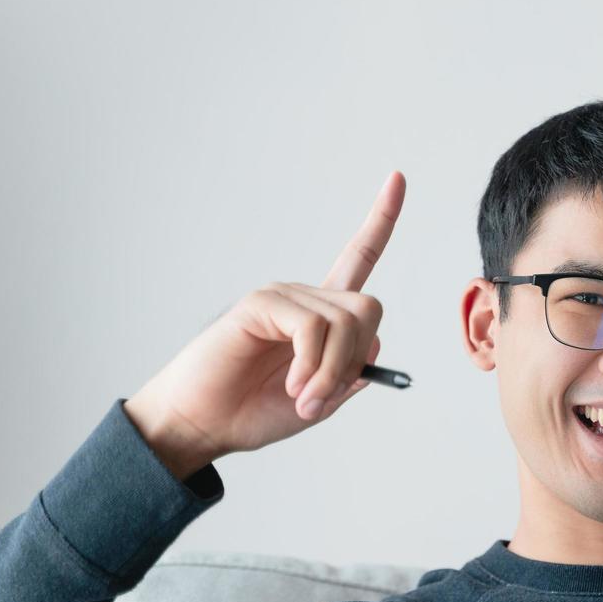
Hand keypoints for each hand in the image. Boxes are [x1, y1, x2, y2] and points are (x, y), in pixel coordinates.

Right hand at [125, 171, 405, 475]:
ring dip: (333, 371)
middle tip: (324, 396)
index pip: (359, 258)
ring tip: (305, 399)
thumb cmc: (254, 411)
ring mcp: (282, 296)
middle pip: (368, 306)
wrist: (204, 425)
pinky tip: (294, 387)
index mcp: (323, 316)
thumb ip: (350, 376)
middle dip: (356, 358)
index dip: (381, 220)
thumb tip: (374, 349)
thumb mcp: (320, 401)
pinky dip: (314, 364)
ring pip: (345, 322)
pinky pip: (312, 327)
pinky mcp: (260, 303)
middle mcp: (304, 298)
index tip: (398, 176)